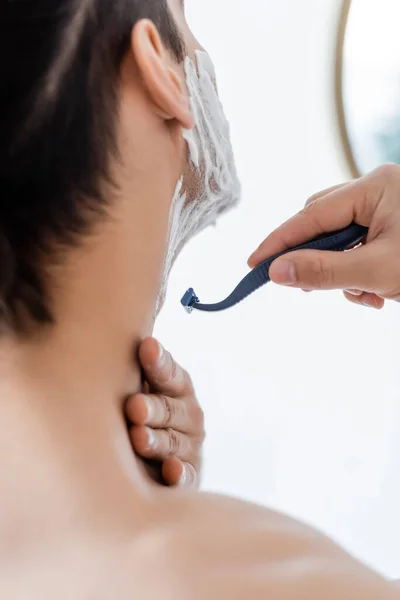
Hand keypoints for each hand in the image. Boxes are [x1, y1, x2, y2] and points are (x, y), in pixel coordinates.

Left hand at [125, 338, 204, 488]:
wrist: (155, 460)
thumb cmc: (140, 412)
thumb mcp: (139, 387)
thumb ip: (131, 369)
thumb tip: (125, 342)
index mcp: (177, 386)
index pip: (168, 373)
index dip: (157, 362)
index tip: (146, 347)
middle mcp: (188, 414)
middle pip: (169, 409)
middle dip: (152, 408)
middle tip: (133, 406)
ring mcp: (190, 445)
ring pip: (173, 442)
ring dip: (157, 441)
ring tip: (138, 438)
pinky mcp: (190, 475)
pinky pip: (186, 475)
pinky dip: (179, 474)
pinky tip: (170, 470)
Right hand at [248, 164, 399, 308]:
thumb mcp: (376, 269)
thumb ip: (324, 270)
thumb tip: (275, 271)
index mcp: (375, 187)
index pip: (312, 215)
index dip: (280, 242)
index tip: (254, 264)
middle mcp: (377, 192)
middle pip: (322, 225)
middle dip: (316, 260)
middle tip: (305, 287)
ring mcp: (384, 211)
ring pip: (338, 242)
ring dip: (341, 274)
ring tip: (364, 295)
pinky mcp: (389, 230)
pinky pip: (356, 250)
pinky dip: (358, 276)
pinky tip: (375, 294)